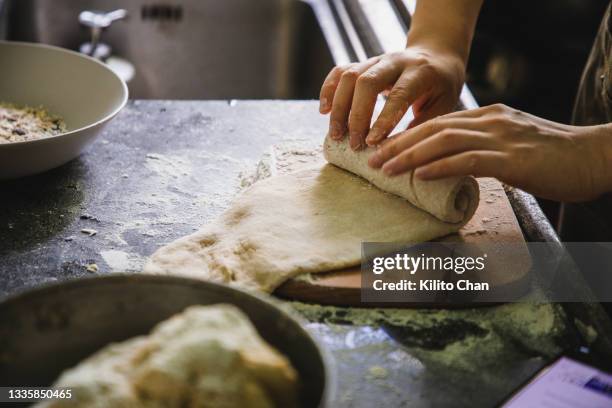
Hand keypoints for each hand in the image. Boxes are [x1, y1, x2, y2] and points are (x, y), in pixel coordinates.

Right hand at [319, 47, 465, 150]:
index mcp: (421, 71)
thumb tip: (396, 151)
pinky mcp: (363, 63)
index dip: (383, 119)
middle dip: (356, 115)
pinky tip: (324, 111)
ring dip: (339, 107)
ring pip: (350, 76)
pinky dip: (328, 90)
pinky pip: (340, 71)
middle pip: (367, 82)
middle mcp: (395, 61)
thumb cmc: (441, 86)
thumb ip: (422, 125)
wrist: (436, 54)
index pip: (398, 94)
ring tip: (336, 134)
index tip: (371, 143)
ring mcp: (376, 59)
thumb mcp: (443, 105)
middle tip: (353, 143)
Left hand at [368, 104, 611, 201]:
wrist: (594, 158)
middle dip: (398, 144)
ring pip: (444, 141)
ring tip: (384, 169)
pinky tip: (419, 175)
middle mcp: (489, 121)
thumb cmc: (552, 158)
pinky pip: (468, 160)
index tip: (383, 149)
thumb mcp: (511, 145)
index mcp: (487, 117)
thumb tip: (451, 165)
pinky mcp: (513, 159)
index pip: (438, 123)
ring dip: (410, 156)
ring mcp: (501, 137)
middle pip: (433, 128)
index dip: (407, 135)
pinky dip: (440, 166)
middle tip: (371, 159)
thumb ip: (483, 149)